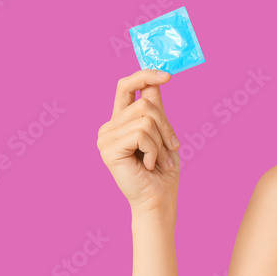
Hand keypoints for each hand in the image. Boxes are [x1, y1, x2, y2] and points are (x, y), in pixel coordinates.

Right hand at [96, 68, 180, 213]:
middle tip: (171, 148)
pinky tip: (148, 165)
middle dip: (166, 125)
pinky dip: (154, 150)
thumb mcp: (162, 133)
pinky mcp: (109, 149)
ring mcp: (105, 138)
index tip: (167, 75)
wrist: (158, 200)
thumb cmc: (162, 170)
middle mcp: (109, 127)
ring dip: (161, 141)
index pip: (126, 86)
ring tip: (159, 160)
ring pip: (146, 118)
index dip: (145, 76)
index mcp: (120, 121)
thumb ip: (156, 108)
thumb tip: (157, 79)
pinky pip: (141, 134)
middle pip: (145, 104)